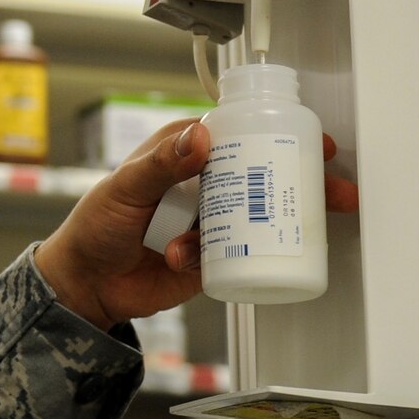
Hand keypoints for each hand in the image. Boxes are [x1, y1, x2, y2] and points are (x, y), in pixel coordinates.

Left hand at [31, 120, 359, 333]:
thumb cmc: (95, 227)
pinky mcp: (212, 260)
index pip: (236, 135)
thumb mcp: (125, 188)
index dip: (275, 133)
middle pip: (261, 176)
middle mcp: (201, 186)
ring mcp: (209, 224)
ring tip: (297, 229)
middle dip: (300, 182)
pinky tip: (183, 258)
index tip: (309, 139)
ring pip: (258, 216)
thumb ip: (161, 163)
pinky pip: (237, 256)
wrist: (84, 285)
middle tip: (333, 190)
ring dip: (282, 222)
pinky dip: (225, 258)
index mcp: (181, 155)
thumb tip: (202, 138)